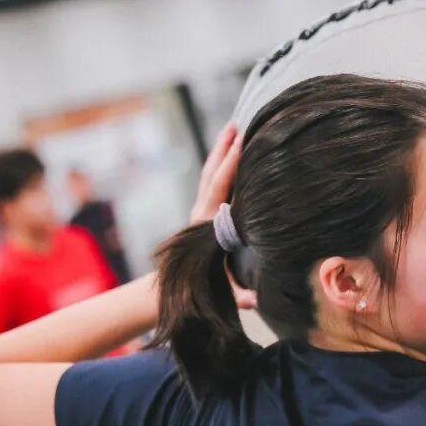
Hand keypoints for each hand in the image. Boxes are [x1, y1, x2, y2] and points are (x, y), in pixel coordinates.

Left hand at [189, 122, 256, 308]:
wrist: (170, 288)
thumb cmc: (201, 288)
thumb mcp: (222, 292)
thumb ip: (239, 296)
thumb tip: (256, 301)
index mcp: (206, 224)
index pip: (220, 189)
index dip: (231, 166)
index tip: (243, 144)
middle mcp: (200, 212)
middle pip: (212, 173)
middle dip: (224, 149)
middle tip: (237, 125)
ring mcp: (200, 209)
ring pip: (210, 174)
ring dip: (220, 151)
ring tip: (233, 129)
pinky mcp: (202, 211)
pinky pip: (212, 182)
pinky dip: (220, 165)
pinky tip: (231, 153)